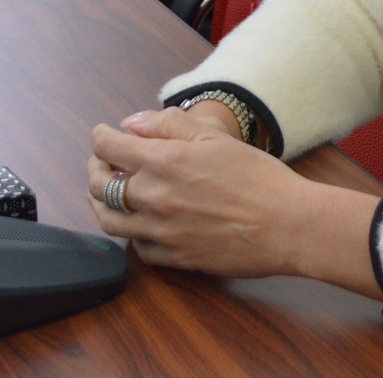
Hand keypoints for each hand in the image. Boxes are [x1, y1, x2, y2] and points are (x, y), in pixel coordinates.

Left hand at [86, 107, 379, 293]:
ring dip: (103, 203)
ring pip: (109, 220)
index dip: (100, 136)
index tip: (103, 134)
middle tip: (104, 162)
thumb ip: (169, 125)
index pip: (107, 147)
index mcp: (163, 162)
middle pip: (98, 185)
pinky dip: (133, 232)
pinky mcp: (174, 258)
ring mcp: (160, 232)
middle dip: (95, 168)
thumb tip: (131, 124)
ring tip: (114, 194)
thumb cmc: (257, 176)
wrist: (287, 224)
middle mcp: (153, 198)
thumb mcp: (215, 137)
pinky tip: (144, 223)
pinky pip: (137, 248)